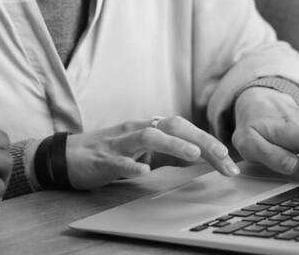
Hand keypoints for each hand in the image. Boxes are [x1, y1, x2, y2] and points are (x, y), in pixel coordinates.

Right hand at [65, 116, 240, 189]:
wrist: (68, 156)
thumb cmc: (109, 154)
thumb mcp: (144, 152)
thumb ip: (170, 152)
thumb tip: (202, 156)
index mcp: (148, 129)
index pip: (184, 129)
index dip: (208, 142)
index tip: (230, 162)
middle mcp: (137, 130)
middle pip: (172, 126)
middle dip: (200, 140)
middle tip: (223, 156)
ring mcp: (119, 143)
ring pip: (148, 137)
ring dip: (173, 144)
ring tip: (193, 154)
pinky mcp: (103, 158)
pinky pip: (119, 160)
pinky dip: (132, 164)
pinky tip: (144, 172)